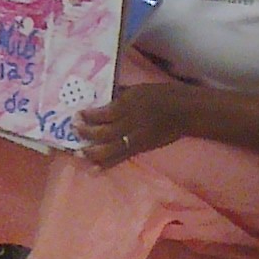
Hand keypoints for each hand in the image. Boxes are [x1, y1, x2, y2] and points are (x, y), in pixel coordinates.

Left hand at [75, 82, 193, 167]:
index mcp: (128, 105)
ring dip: (91, 151)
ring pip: (110, 149)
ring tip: (78, 152)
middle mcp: (130, 123)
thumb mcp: (137, 89)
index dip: (88, 116)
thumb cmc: (161, 95)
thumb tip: (100, 99)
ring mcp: (136, 138)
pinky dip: (106, 164)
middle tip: (74, 129)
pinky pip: (121, 157)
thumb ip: (117, 95)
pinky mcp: (141, 149)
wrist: (184, 112)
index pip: (103, 113)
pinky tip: (93, 169)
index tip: (76, 114)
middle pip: (103, 132)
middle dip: (86, 133)